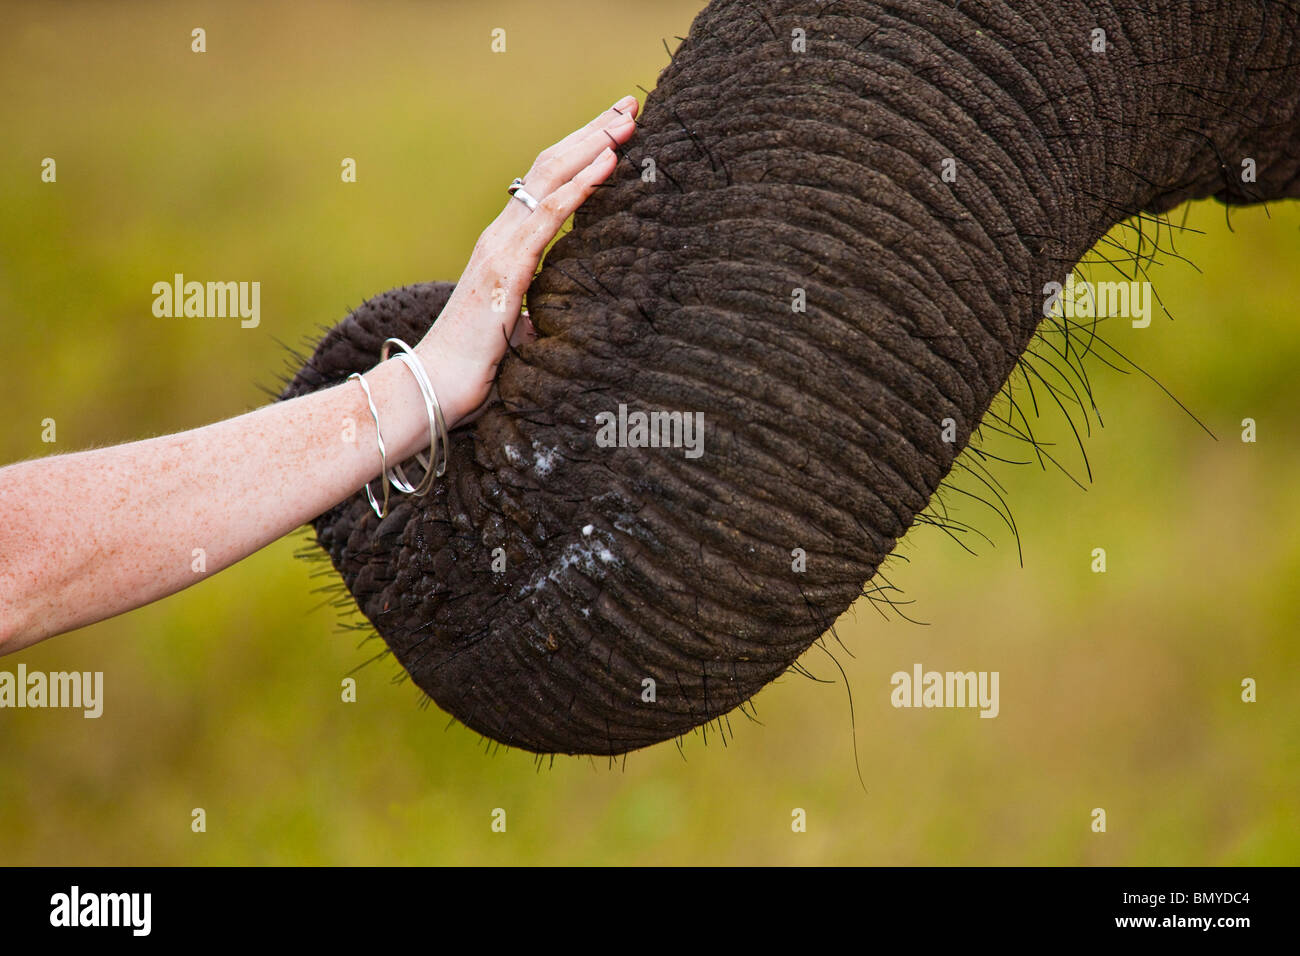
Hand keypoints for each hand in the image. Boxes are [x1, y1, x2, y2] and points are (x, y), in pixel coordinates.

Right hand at [414, 94, 639, 427]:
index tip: (616, 129)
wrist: (435, 388)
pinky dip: (580, 186)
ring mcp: (500, 248)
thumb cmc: (475, 365)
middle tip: (631, 104)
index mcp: (505, 245)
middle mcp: (500, 236)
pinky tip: (607, 163)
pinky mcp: (506, 270)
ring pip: (551, 179)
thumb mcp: (516, 326)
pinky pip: (548, 217)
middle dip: (593, 132)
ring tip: (627, 120)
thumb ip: (536, 308)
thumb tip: (558, 317)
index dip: (581, 151)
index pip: (546, 183)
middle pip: (551, 166)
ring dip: (593, 146)